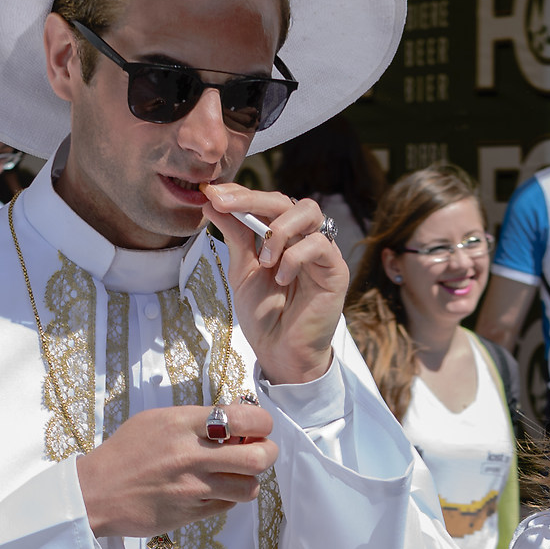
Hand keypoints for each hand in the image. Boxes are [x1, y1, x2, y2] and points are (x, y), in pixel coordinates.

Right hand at [76, 401, 275, 540]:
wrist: (97, 492)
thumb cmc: (125, 452)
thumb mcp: (157, 420)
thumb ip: (195, 419)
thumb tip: (233, 421)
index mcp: (183, 424)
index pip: (244, 418)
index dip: (262, 424)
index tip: (258, 428)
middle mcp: (193, 455)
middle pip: (258, 457)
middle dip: (268, 452)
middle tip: (260, 452)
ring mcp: (194, 487)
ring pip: (249, 487)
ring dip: (250, 480)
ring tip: (238, 475)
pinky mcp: (192, 513)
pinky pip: (228, 506)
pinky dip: (230, 498)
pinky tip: (216, 490)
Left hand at [201, 185, 349, 386]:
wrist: (280, 354)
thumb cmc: (264, 317)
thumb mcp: (242, 271)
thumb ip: (235, 236)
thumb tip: (213, 202)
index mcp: (284, 237)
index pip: (267, 202)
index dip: (242, 194)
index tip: (214, 194)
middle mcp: (304, 239)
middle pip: (286, 200)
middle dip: (252, 199)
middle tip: (225, 205)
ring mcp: (322, 253)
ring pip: (308, 211)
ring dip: (278, 229)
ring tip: (264, 260)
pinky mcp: (335, 271)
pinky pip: (319, 244)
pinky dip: (294, 257)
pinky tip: (281, 278)